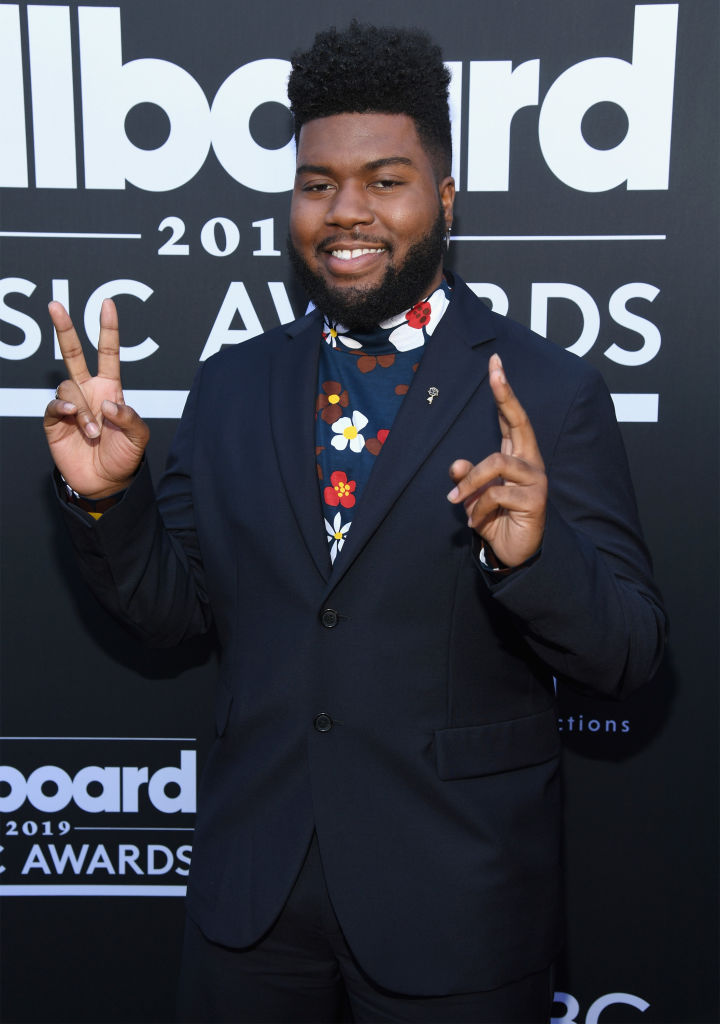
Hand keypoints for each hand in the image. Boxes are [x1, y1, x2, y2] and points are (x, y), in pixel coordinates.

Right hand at [44, 299, 149, 498]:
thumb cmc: (125, 457)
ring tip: (93, 432)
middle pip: (72, 354)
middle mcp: (88, 392)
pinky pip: (55, 405)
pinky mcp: (56, 422)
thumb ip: (130, 418)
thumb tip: (108, 403)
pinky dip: (64, 408)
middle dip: (64, 329)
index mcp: (110, 388)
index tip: (106, 304)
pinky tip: (74, 417)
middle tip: (55, 305)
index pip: (108, 353)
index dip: (107, 329)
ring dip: (82, 408)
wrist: (106, 483)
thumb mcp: (139, 437)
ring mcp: (71, 405)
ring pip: (67, 387)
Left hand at [447, 353, 546, 566]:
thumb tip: (455, 464)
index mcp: (517, 455)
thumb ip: (465, 478)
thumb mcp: (472, 497)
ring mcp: (535, 479)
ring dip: (470, 482)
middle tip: (495, 371)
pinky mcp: (535, 500)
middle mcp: (530, 462)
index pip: (512, 417)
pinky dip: (478, 507)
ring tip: (457, 503)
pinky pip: (496, 494)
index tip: (495, 363)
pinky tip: (475, 521)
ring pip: (496, 463)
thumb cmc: (495, 520)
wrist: (515, 553)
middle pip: (520, 422)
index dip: (504, 391)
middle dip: (506, 395)